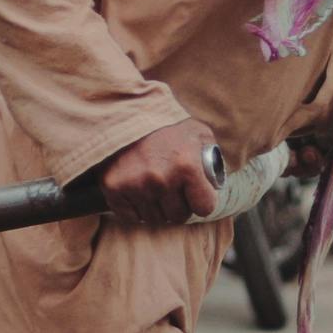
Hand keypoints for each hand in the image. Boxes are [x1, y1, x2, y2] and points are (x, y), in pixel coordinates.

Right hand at [91, 122, 222, 226]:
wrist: (125, 114)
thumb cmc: (167, 127)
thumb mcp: (198, 133)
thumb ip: (212, 156)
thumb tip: (219, 181)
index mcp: (187, 166)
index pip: (204, 208)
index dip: (201, 201)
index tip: (195, 193)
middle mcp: (161, 178)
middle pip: (178, 216)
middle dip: (178, 206)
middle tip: (172, 189)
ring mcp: (135, 185)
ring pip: (155, 218)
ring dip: (156, 208)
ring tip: (154, 187)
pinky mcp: (113, 189)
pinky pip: (131, 216)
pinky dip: (135, 208)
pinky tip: (136, 190)